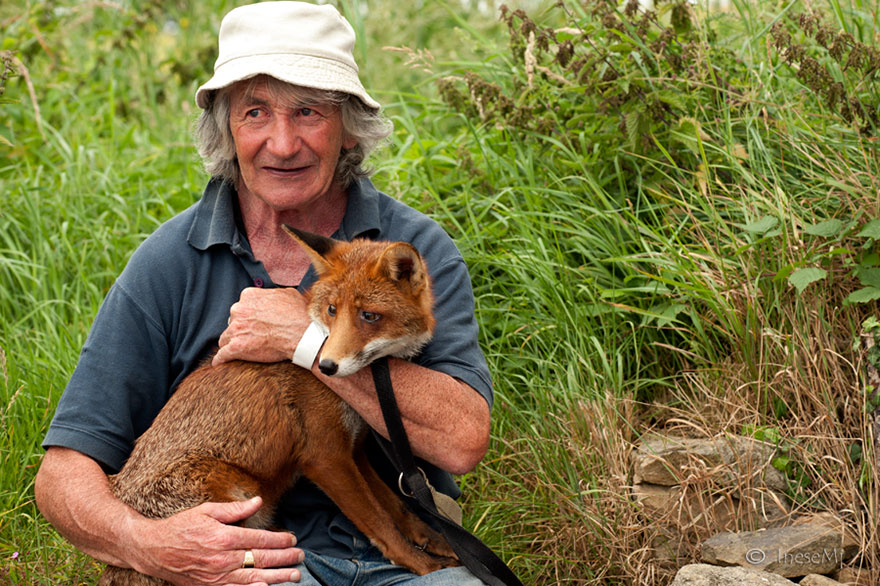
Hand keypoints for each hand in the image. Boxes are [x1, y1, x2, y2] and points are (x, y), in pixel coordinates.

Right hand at [131, 497, 303, 584]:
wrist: (153, 549)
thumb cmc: (181, 526)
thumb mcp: (207, 510)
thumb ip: (235, 509)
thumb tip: (257, 501)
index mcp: (223, 536)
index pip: (259, 539)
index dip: (279, 540)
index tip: (292, 539)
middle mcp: (222, 558)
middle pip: (260, 559)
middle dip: (284, 558)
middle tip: (301, 557)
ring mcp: (216, 576)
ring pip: (253, 578)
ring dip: (276, 577)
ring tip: (294, 576)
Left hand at [214, 287, 309, 365]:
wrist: (302, 335)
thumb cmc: (298, 315)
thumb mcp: (289, 294)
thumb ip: (274, 293)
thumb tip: (274, 296)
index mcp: (249, 296)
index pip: (242, 306)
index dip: (249, 316)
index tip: (256, 323)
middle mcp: (238, 310)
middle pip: (233, 321)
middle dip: (241, 328)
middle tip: (253, 336)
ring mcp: (236, 329)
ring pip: (226, 337)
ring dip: (233, 342)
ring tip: (241, 350)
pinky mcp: (236, 347)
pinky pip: (222, 355)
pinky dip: (222, 359)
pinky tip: (222, 362)